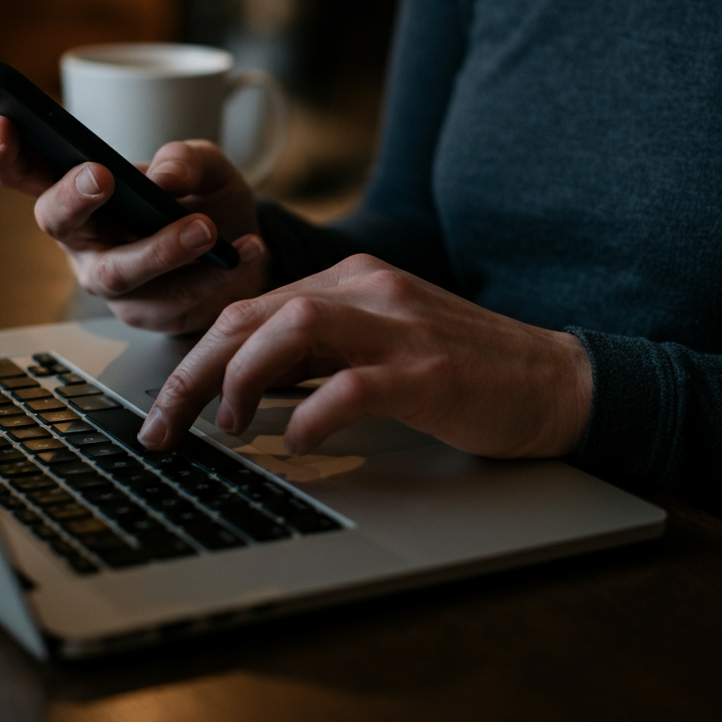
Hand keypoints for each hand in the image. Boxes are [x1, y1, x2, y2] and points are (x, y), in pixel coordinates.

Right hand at [0, 116, 269, 333]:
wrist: (242, 251)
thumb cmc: (205, 201)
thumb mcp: (206, 166)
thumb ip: (186, 158)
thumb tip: (163, 175)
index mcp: (82, 192)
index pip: (26, 172)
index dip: (4, 152)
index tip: (2, 123)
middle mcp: (85, 239)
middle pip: (58, 222)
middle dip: (75, 198)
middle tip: (103, 176)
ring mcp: (112, 281)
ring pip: (118, 271)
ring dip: (161, 247)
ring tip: (204, 228)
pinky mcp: (147, 313)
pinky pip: (172, 299)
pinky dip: (213, 275)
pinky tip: (244, 250)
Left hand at [140, 254, 592, 458]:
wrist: (554, 379)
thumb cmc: (462, 368)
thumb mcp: (378, 344)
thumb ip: (317, 352)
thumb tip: (244, 386)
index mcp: (354, 281)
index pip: (251, 307)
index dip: (199, 356)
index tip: (168, 406)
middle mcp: (370, 290)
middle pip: (256, 314)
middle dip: (197, 370)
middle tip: (167, 425)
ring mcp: (402, 327)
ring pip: (295, 327)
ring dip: (244, 379)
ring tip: (231, 425)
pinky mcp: (431, 371)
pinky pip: (354, 383)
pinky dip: (313, 412)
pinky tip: (299, 440)